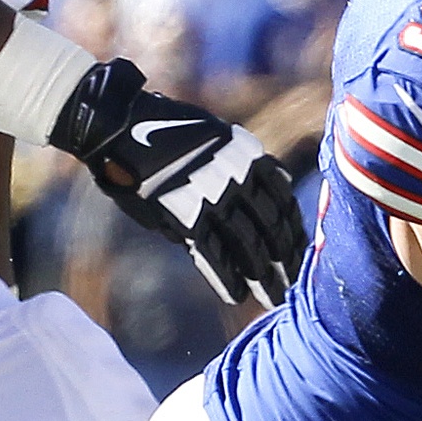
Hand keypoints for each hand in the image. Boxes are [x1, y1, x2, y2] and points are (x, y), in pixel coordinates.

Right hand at [49, 59, 306, 309]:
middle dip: (286, 259)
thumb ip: (246, 167)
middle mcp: (235, 177)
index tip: (302, 250)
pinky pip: (212, 254)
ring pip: (248, 244)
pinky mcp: (183, 214)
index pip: (282, 200)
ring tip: (274, 297)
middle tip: (293, 283)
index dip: (293, 229)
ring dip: (263, 276)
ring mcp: (211, 197)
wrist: (119, 123)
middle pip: (271, 226)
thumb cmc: (165, 130)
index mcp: (247, 156)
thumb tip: (277, 188)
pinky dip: (225, 277)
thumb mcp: (218, 138)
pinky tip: (236, 295)